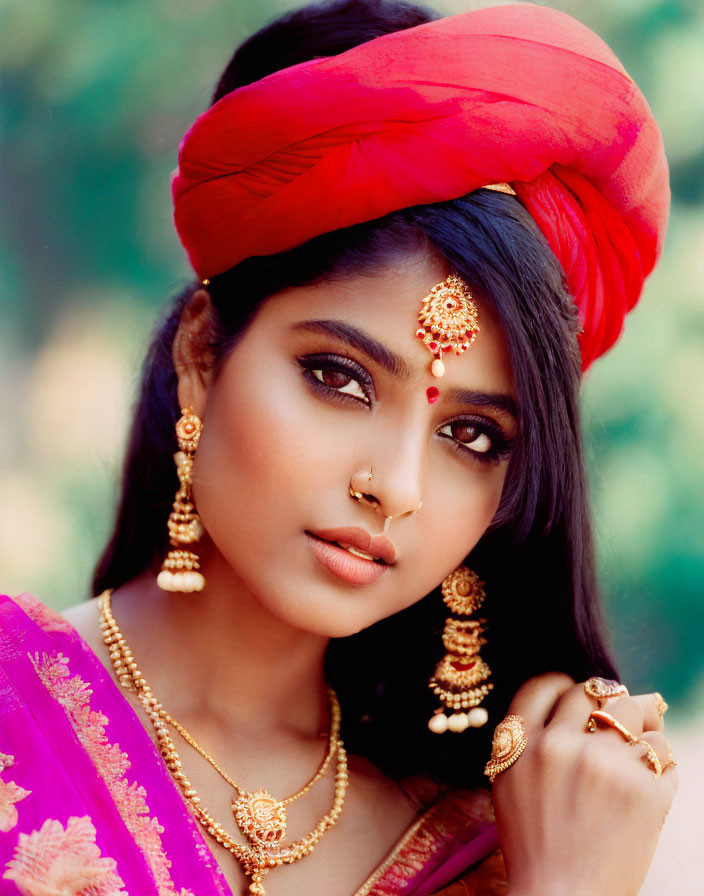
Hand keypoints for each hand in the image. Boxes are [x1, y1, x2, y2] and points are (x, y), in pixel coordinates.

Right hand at [492, 673, 677, 895]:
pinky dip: (663, 764)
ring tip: (645, 741)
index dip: (562, 685)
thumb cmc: (534, 847)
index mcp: (522, 745)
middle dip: (608, 698)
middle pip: (593, 691)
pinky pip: (665, 754)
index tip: (575, 697)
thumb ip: (524, 742)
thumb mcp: (507, 786)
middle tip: (618, 713)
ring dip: (643, 726)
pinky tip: (653, 779)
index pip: (544, 685)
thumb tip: (561, 707)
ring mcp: (605, 767)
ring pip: (637, 712)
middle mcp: (561, 747)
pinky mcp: (645, 792)